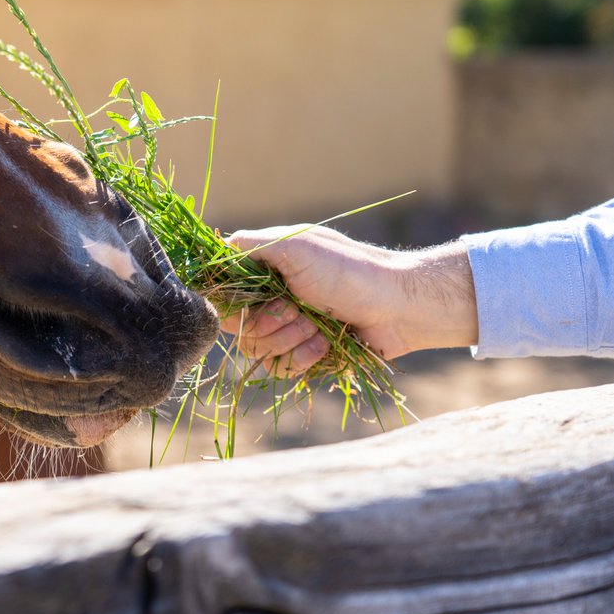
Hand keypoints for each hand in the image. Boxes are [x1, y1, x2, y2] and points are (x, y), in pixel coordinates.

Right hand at [223, 226, 477, 375]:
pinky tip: (325, 344)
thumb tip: (215, 250)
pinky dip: (303, 357)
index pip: (222, 292)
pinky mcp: (304, 354)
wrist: (397, 306)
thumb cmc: (348, 270)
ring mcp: (287, 328)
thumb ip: (250, 246)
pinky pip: (280, 368)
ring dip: (289, 339)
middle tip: (297, 308)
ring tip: (318, 325)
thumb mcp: (295, 245)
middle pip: (236, 326)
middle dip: (267, 322)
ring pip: (256, 350)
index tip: (256, 299)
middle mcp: (270, 298)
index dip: (233, 302)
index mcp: (264, 270)